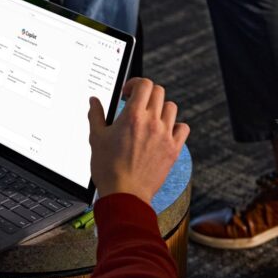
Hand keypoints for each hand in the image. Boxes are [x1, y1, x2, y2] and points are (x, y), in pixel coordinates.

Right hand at [88, 78, 189, 204]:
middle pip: (159, 92)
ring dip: (160, 108)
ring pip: (172, 107)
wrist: (124, 193)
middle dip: (146, 93)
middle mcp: (152, 122)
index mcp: (132, 116)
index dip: (135, 84)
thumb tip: (94, 101)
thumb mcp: (96, 138)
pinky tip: (164, 130)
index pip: (144, 84)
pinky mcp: (173, 149)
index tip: (128, 93)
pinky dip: (176, 126)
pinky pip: (183, 128)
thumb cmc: (108, 168)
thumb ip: (96, 115)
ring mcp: (165, 135)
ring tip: (150, 117)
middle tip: (137, 103)